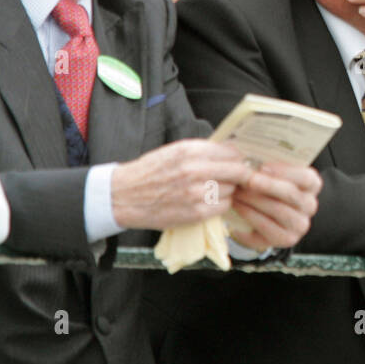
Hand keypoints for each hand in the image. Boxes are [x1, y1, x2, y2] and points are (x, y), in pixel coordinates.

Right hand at [111, 139, 253, 230]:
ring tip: (213, 189)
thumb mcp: (175, 151)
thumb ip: (203, 150)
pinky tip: (207, 201)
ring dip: (228, 190)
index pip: (232, 152)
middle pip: (238, 171)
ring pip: (232, 190)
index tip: (238, 161)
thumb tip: (232, 150)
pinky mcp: (196, 213)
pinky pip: (223, 206)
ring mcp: (196, 193)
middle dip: (240, 174)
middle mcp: (195, 170)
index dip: (237, 157)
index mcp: (190, 151)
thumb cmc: (151, 171)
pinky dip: (220, 204)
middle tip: (237, 176)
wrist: (124, 196)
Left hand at [229, 164, 321, 251]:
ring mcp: (300, 224)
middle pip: (291, 194)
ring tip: (236, 192)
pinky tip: (237, 208)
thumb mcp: (271, 174)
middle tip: (246, 180)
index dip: (285, 171)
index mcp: (312, 185)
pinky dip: (250, 216)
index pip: (306, 177)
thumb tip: (249, 155)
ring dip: (254, 200)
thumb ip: (266, 164)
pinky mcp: (287, 239)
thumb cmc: (266, 187)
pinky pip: (267, 227)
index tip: (263, 166)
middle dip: (266, 186)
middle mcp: (310, 205)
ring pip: (278, 211)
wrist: (263, 215)